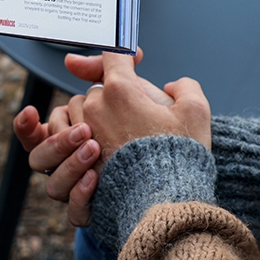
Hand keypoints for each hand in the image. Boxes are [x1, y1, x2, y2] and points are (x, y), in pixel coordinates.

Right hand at [12, 48, 148, 225]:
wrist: (188, 169)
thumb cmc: (159, 130)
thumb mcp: (133, 91)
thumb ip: (105, 68)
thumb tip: (71, 61)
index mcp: (76, 137)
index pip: (36, 133)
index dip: (26, 125)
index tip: (31, 113)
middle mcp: (73, 164)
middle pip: (40, 155)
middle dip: (58, 140)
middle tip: (85, 131)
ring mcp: (83, 189)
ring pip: (52, 184)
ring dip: (68, 165)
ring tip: (94, 150)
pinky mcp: (98, 213)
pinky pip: (74, 212)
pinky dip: (79, 195)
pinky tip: (96, 179)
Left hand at [70, 51, 211, 157]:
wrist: (167, 205)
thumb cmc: (182, 158)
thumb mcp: (196, 112)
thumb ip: (185, 86)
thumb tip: (171, 85)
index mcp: (121, 89)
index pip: (113, 54)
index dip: (123, 55)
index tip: (132, 60)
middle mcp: (95, 107)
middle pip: (93, 88)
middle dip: (111, 98)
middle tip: (135, 116)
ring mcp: (81, 134)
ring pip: (72, 113)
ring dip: (88, 120)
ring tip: (110, 138)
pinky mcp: (74, 161)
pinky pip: (63, 144)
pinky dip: (73, 147)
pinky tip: (95, 155)